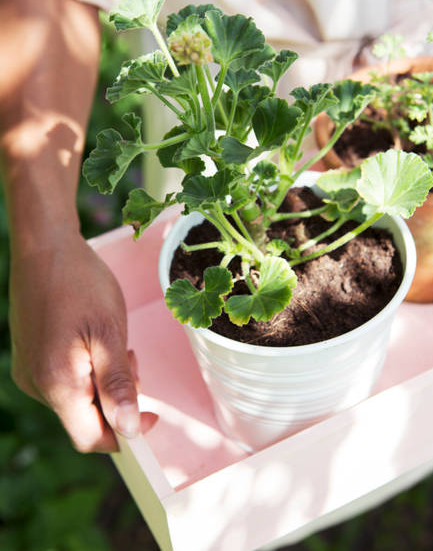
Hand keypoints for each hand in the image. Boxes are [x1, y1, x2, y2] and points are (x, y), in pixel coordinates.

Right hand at [8, 233, 156, 452]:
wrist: (45, 247)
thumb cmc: (81, 284)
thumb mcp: (109, 333)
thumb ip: (117, 385)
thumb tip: (129, 431)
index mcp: (56, 383)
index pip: (90, 438)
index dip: (124, 434)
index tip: (151, 413)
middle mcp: (36, 384)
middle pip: (84, 419)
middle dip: (116, 401)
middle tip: (132, 359)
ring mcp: (29, 371)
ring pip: (76, 399)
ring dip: (103, 383)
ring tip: (115, 345)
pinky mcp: (30, 357)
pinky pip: (64, 381)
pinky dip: (87, 372)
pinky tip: (96, 342)